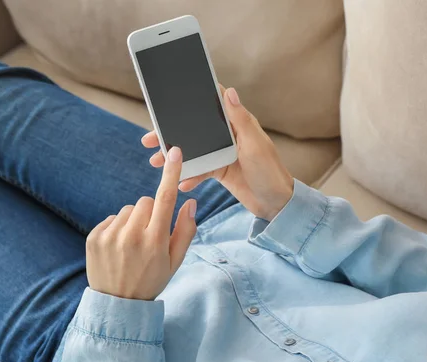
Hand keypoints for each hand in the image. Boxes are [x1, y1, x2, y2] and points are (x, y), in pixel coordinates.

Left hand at [85, 147, 196, 300]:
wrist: (117, 304)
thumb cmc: (152, 280)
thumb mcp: (175, 261)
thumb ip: (186, 230)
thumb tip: (190, 202)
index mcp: (155, 241)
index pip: (166, 198)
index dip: (171, 173)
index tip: (175, 152)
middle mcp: (132, 236)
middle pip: (146, 201)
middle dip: (152, 213)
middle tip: (150, 236)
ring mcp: (111, 236)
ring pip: (129, 209)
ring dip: (134, 220)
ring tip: (132, 244)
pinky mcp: (94, 236)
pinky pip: (112, 218)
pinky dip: (118, 227)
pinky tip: (119, 247)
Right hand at [142, 86, 293, 220]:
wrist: (276, 204)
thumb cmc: (271, 172)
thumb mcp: (255, 145)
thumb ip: (240, 120)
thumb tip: (229, 91)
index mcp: (238, 124)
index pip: (212, 105)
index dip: (192, 100)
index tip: (168, 99)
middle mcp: (229, 136)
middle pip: (195, 129)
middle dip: (172, 134)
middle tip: (150, 139)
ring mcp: (223, 154)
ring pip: (193, 151)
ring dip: (175, 157)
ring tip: (156, 163)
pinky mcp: (220, 171)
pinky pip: (199, 171)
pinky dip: (189, 176)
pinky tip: (180, 183)